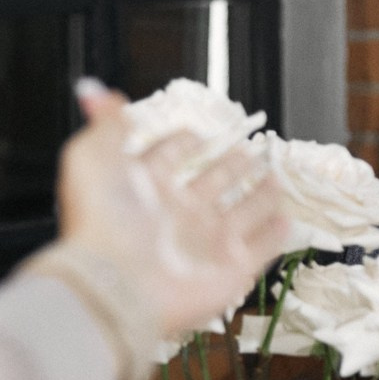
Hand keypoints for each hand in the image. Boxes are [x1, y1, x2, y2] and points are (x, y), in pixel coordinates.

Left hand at [57, 86, 290, 341]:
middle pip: (212, 183)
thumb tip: (98, 92)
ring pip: (241, 213)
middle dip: (231, 166)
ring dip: (260, 195)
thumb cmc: (102, 223)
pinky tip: (286, 219)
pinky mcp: (231, 270)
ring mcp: (206, 243)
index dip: (182, 143)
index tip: (197, 134)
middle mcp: (178, 215)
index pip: (169, 157)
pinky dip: (275, 234)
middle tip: (248, 152)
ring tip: (275, 178)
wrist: (117, 286)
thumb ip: (106, 123)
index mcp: (146, 188)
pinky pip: (261, 248)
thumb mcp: (93, 158)